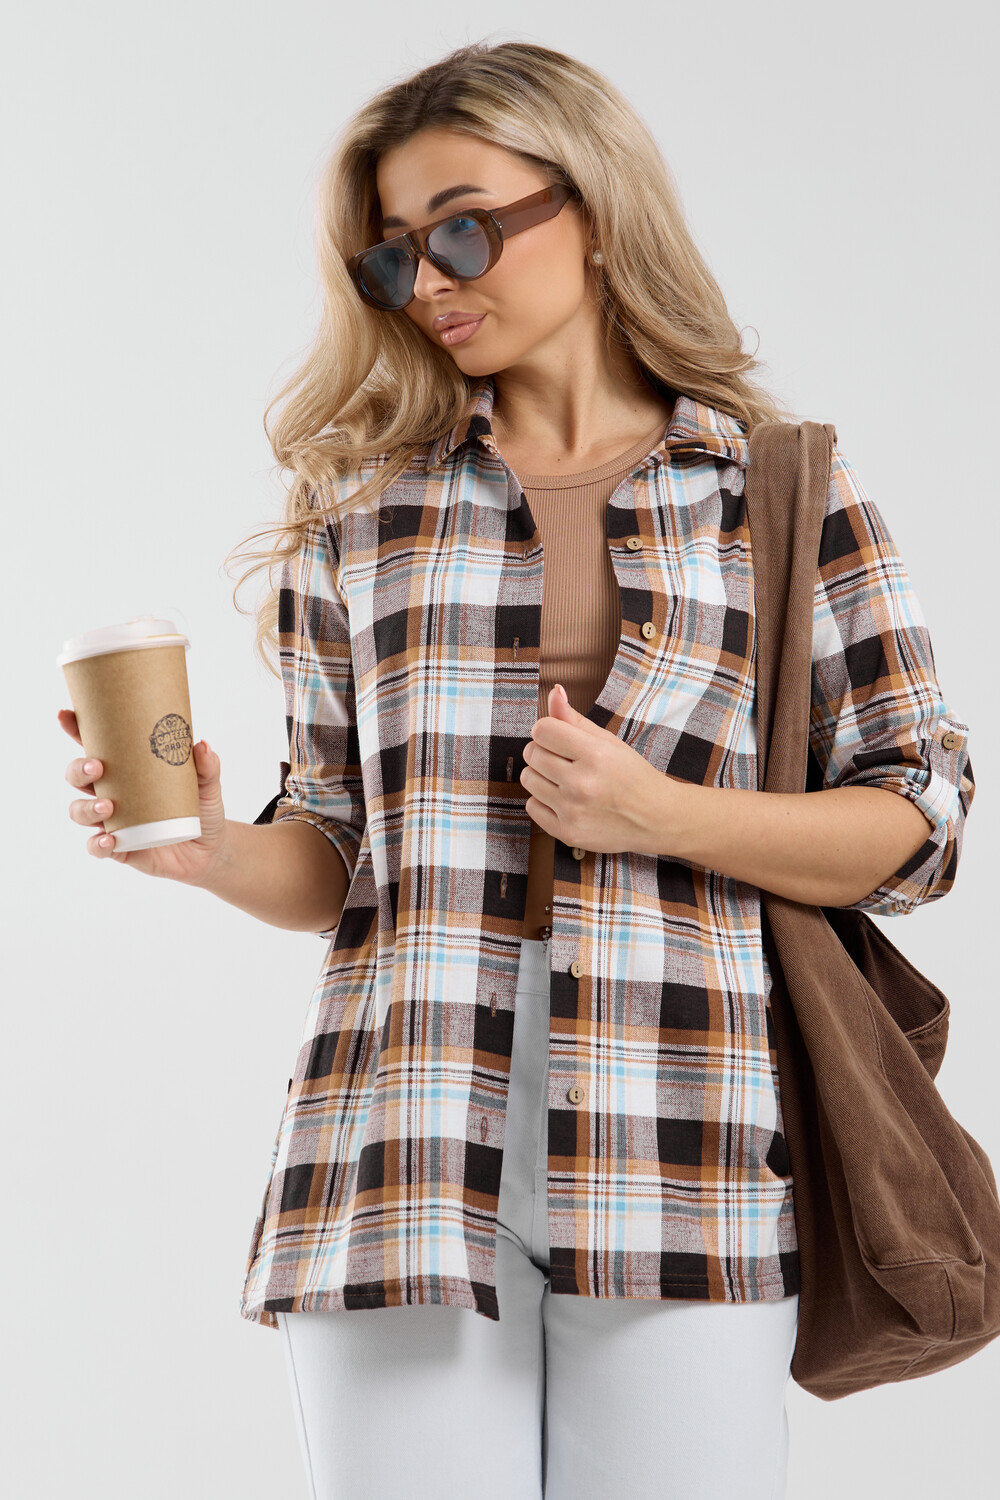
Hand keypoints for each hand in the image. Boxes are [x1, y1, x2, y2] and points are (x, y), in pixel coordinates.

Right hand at [59, 707, 230, 883]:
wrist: (210, 848)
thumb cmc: (201, 808)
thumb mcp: (208, 784)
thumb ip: (207, 766)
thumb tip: (201, 745)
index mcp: (126, 770)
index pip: (94, 746)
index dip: (76, 730)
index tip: (66, 715)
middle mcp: (112, 793)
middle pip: (77, 777)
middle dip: (79, 770)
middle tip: (97, 768)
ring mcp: (113, 821)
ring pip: (80, 811)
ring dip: (87, 807)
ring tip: (108, 806)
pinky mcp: (121, 848)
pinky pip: (98, 847)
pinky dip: (98, 844)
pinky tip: (109, 839)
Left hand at [520, 684, 690, 855]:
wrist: (656, 818)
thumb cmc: (631, 775)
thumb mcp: (608, 741)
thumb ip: (574, 718)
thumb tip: (554, 691)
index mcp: (595, 754)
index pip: (542, 730)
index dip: (548, 731)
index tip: (560, 738)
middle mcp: (582, 783)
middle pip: (532, 753)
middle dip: (545, 752)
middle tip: (567, 760)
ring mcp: (573, 810)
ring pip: (528, 779)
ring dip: (542, 776)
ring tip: (566, 779)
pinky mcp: (567, 832)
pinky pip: (531, 806)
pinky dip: (543, 801)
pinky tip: (565, 800)